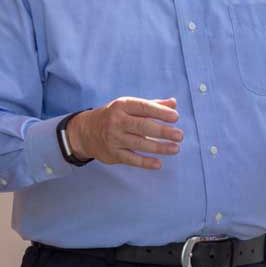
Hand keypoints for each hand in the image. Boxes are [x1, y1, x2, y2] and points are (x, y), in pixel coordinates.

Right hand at [68, 98, 182, 169]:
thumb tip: (174, 103)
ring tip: (176, 148)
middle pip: (143, 127)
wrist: (85, 131)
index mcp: (123, 105)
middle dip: (163, 131)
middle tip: (180, 135)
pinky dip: (145, 162)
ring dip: (159, 147)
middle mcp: (117, 121)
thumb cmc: (114, 116)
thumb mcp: (129, 106)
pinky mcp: (113, 154)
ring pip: (140, 144)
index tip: (175, 117)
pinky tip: (159, 163)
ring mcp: (114, 138)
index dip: (160, 112)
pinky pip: (132, 159)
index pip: (144, 107)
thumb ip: (152, 105)